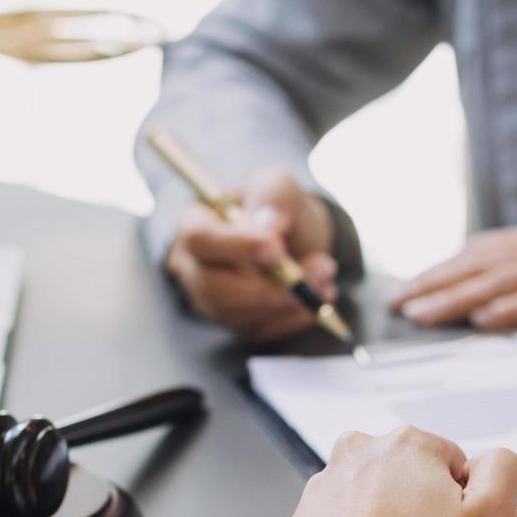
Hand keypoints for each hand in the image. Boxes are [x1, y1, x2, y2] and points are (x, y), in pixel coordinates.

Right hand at [165, 168, 339, 341]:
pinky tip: (317, 301)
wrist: (294, 236)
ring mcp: (210, 300)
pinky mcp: (234, 323)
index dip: (237, 247)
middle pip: (212, 288)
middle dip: (266, 287)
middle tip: (317, 272)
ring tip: (325, 281)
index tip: (277, 248)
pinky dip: (293, 318)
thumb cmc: (276, 207)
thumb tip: (271, 227)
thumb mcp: (279, 186)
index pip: (199, 239)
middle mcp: (192, 266)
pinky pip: (259, 331)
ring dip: (287, 302)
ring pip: (238, 314)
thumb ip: (274, 195)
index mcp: (193, 223)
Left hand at [274, 427, 516, 516]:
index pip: (451, 466)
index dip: (461, 506)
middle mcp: (358, 452)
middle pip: (407, 480)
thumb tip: (493, 460)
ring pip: (371, 505)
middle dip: (419, 510)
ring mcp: (322, 488)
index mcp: (408, 443)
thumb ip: (505, 470)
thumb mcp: (492, 514)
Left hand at [389, 218, 516, 329]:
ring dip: (462, 300)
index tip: (402, 295)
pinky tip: (483, 322)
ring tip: (428, 316)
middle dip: (438, 286)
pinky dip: (513, 310)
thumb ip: (509, 291)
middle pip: (485, 263)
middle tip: (402, 307)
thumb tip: (452, 309)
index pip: (479, 252)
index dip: (438, 273)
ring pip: (507, 280)